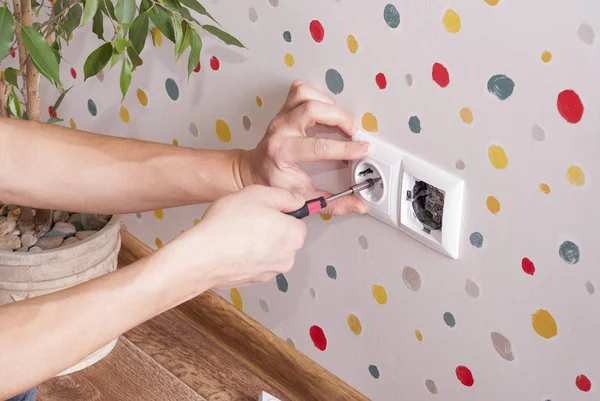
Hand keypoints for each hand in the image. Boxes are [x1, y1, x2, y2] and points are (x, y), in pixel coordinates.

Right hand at [160, 185, 306, 289]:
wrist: (203, 256)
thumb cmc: (229, 224)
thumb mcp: (259, 194)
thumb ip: (285, 196)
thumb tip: (297, 200)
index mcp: (294, 236)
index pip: (297, 220)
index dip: (280, 212)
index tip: (264, 209)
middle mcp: (287, 258)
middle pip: (284, 237)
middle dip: (270, 228)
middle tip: (248, 218)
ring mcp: (270, 272)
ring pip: (269, 251)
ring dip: (258, 242)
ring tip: (236, 232)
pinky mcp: (253, 281)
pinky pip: (254, 263)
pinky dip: (246, 256)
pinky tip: (231, 247)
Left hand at [240, 80, 370, 216]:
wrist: (252, 171)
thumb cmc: (275, 182)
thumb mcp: (304, 198)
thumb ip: (333, 203)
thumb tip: (358, 204)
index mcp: (283, 153)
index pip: (319, 146)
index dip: (345, 148)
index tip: (362, 150)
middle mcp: (280, 131)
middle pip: (312, 110)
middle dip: (339, 119)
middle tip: (352, 132)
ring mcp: (281, 117)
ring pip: (305, 94)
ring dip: (328, 104)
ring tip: (339, 119)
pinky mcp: (284, 109)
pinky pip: (300, 90)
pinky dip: (317, 95)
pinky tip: (325, 109)